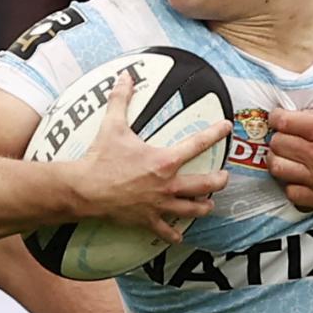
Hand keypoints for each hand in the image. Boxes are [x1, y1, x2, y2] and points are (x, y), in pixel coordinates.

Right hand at [68, 73, 223, 241]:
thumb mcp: (112, 125)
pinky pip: (165, 230)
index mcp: (164, 161)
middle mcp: (168, 184)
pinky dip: (173, 234)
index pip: (197, 144)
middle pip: (205, 184)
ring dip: (203, 207)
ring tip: (209, 205)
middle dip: (218, 181)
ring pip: (192, 210)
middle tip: (223, 178)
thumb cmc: (100, 157)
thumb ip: (121, 99)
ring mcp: (159, 204)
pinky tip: (178, 236)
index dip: (215, 133)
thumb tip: (124, 76)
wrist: (85, 189)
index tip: (227, 127)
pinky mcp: (147, 219)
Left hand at [264, 100, 312, 216]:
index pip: (283, 121)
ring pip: (278, 169)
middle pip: (277, 144)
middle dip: (278, 137)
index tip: (280, 118)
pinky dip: (291, 185)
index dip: (277, 117)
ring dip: (279, 160)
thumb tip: (311, 112)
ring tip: (288, 158)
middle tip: (287, 137)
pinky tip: (300, 179)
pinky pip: (292, 194)